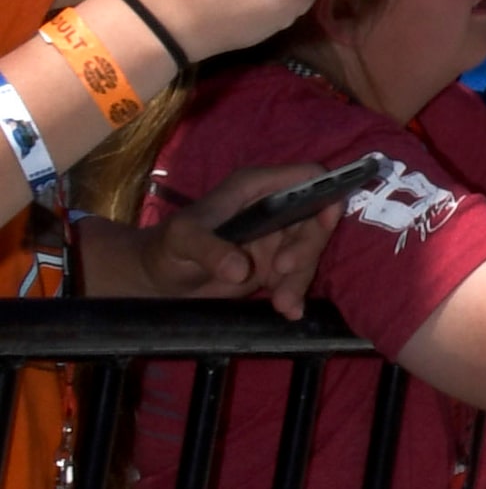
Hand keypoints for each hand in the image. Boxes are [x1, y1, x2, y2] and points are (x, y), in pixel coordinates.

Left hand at [81, 164, 346, 317]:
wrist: (158, 281)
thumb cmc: (166, 248)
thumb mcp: (181, 242)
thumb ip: (209, 250)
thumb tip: (241, 270)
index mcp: (255, 188)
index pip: (305, 177)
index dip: (324, 192)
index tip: (324, 220)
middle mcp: (273, 210)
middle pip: (314, 220)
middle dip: (306, 249)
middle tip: (284, 271)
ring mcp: (276, 240)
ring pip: (308, 254)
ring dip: (299, 279)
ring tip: (283, 304)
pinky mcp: (274, 267)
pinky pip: (296, 278)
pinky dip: (295, 294)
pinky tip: (289, 311)